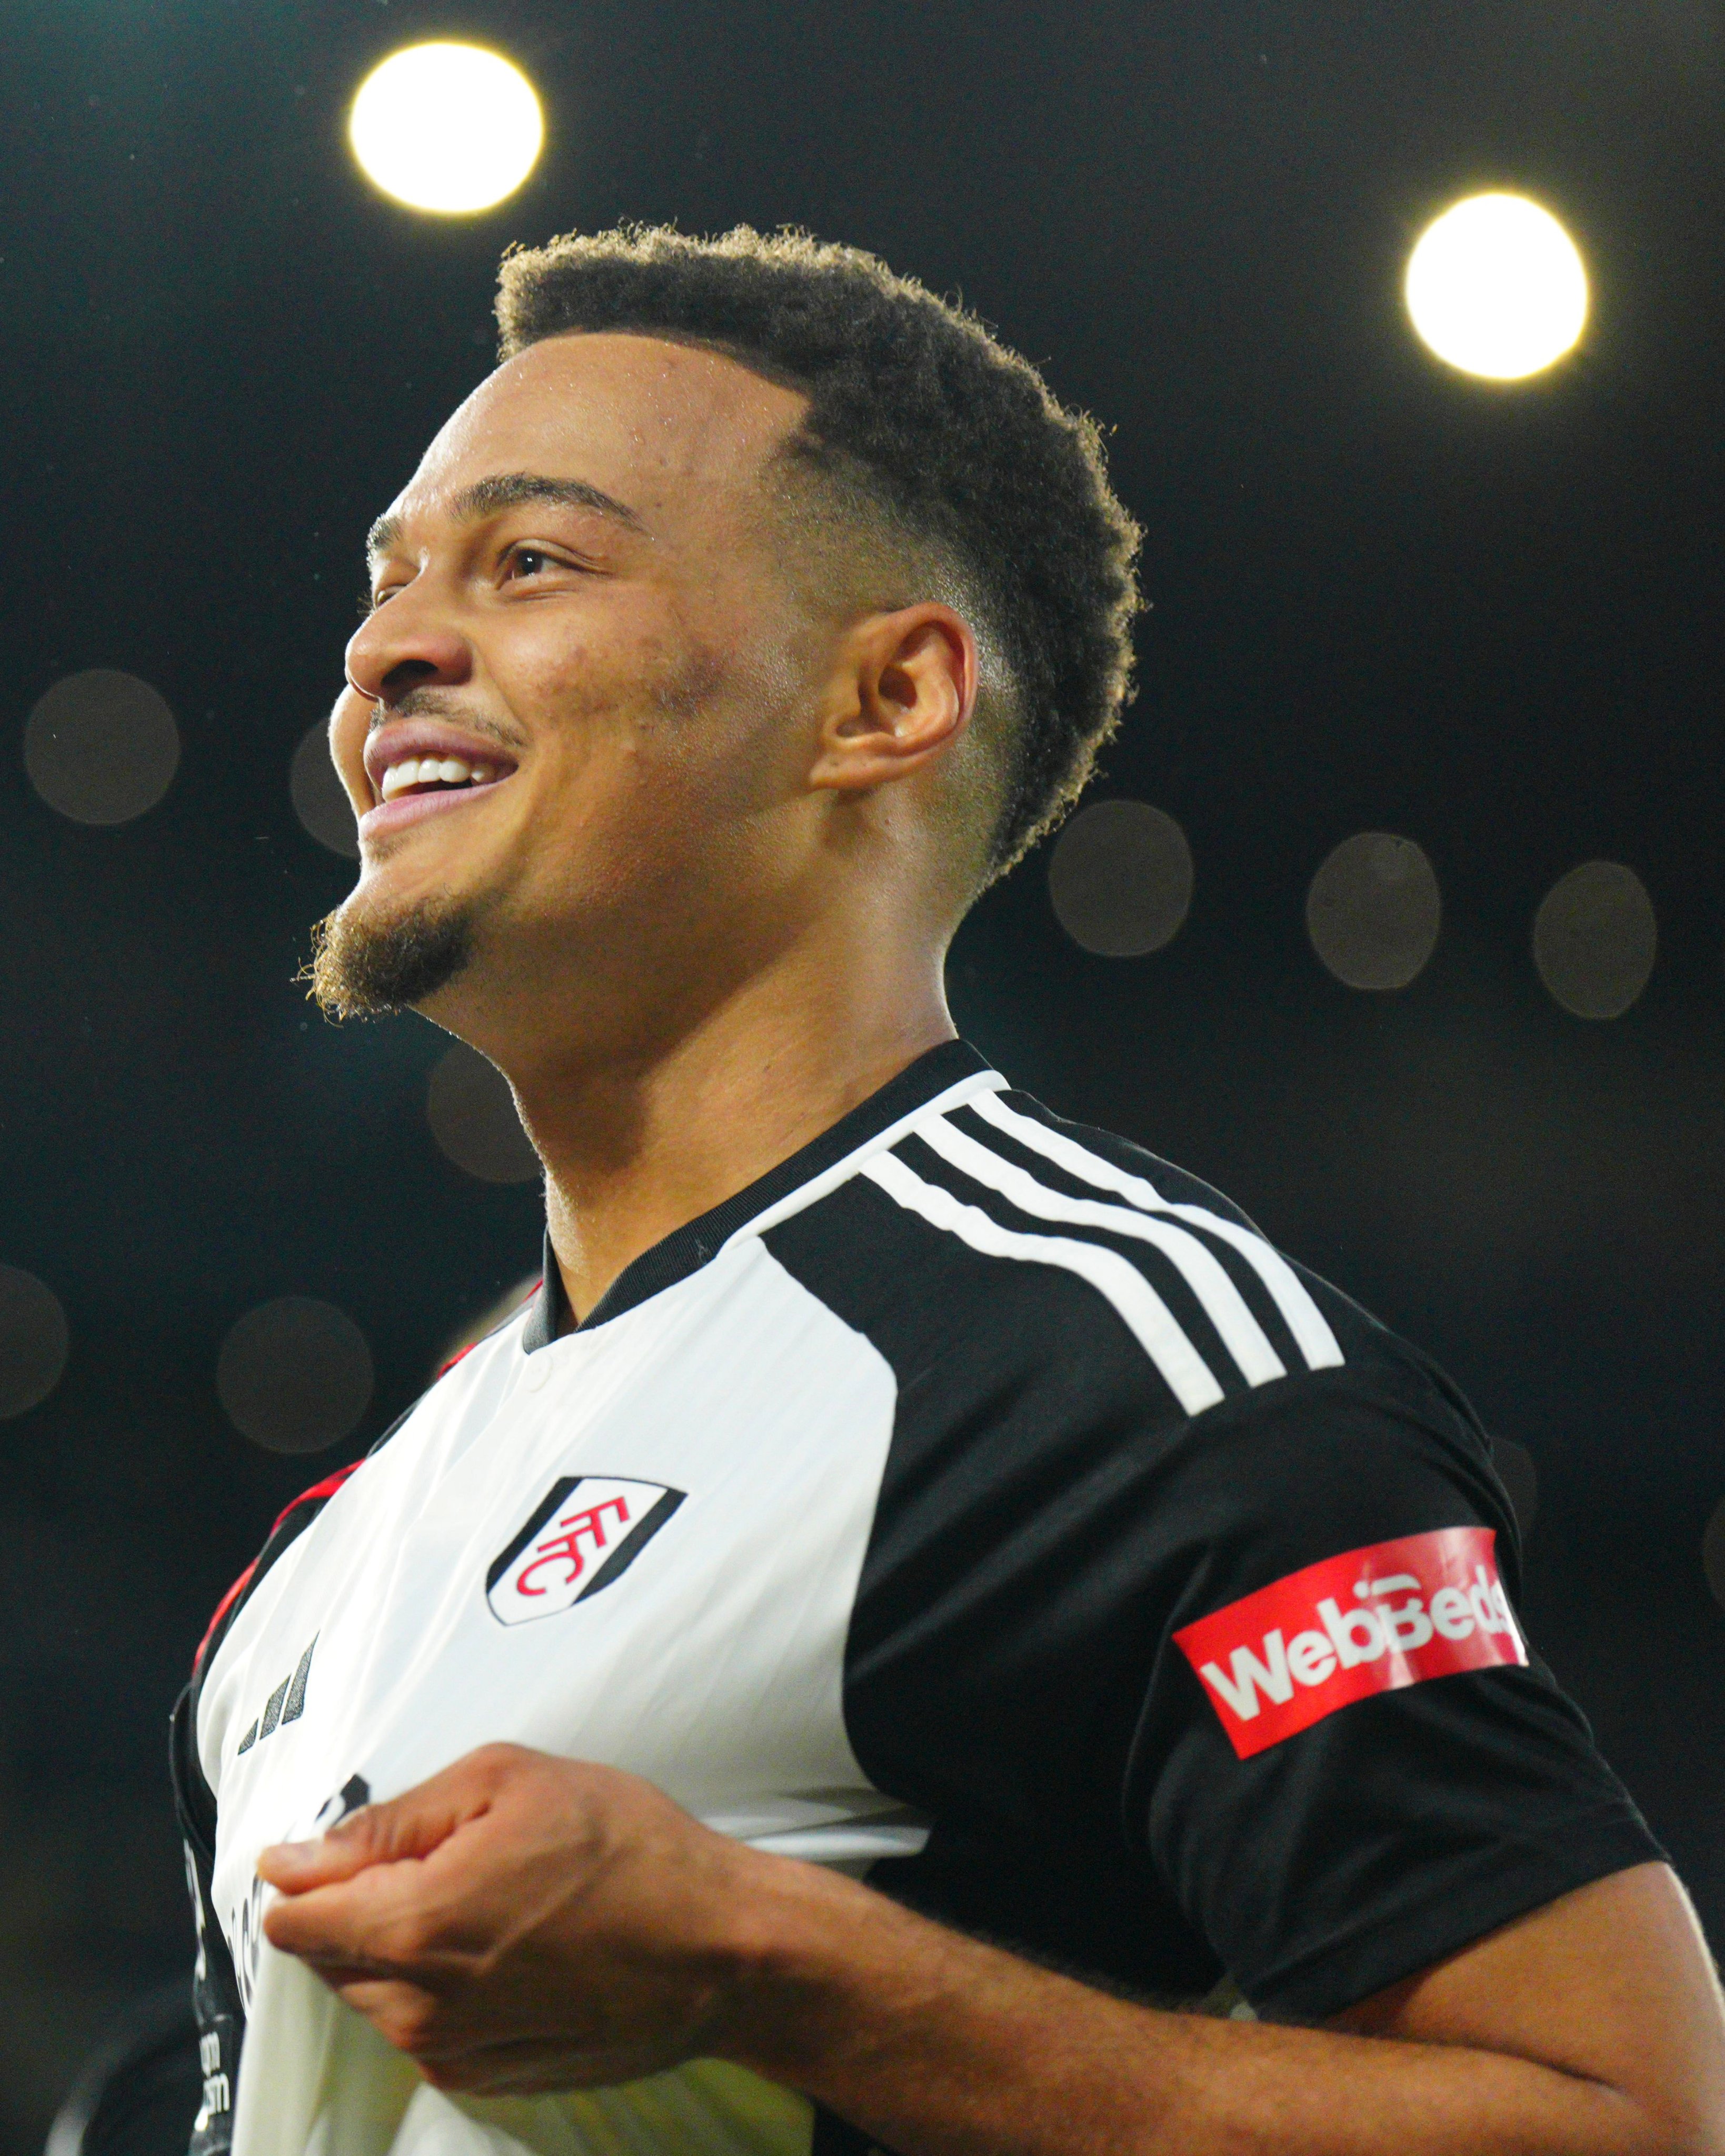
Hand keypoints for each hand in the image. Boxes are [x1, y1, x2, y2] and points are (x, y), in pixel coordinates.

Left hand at [257, 1743, 779, 2095]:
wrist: (718, 1948)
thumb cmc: (625, 1848)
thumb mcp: (508, 1782)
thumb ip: (392, 1820)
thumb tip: (296, 1858)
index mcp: (412, 1926)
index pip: (295, 1918)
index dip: (308, 1872)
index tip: (353, 1843)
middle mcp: (416, 2008)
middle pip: (331, 1956)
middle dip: (362, 1903)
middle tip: (450, 1854)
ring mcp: (452, 2052)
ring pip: (376, 1993)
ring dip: (402, 1945)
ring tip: (490, 1895)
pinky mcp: (488, 2076)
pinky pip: (424, 2026)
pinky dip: (442, 1985)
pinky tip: (510, 1944)